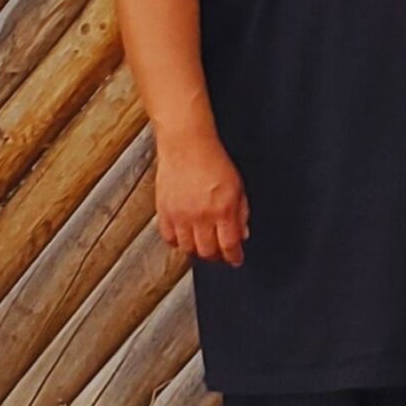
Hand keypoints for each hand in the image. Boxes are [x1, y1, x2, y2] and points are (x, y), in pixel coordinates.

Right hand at [156, 135, 248, 266]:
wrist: (187, 145)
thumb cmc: (214, 161)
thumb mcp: (238, 186)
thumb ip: (241, 213)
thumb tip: (242, 234)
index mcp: (223, 209)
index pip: (229, 245)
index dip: (234, 257)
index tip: (236, 260)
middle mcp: (200, 216)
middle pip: (207, 252)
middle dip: (217, 257)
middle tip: (221, 254)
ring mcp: (180, 215)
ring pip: (187, 248)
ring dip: (197, 251)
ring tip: (203, 246)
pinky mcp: (163, 211)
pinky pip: (169, 238)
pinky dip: (177, 242)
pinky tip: (185, 237)